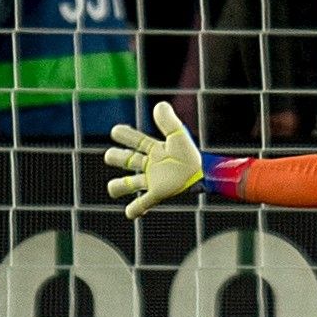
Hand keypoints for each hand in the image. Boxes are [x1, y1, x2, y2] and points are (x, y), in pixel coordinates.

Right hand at [105, 101, 203, 218]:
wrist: (204, 176)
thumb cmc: (191, 156)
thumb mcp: (178, 137)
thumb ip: (168, 122)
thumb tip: (159, 105)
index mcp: (155, 150)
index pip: (135, 141)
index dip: (124, 135)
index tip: (115, 131)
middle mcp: (151, 165)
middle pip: (125, 160)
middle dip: (115, 157)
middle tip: (112, 156)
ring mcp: (152, 181)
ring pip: (126, 184)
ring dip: (118, 187)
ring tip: (115, 188)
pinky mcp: (157, 195)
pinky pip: (140, 204)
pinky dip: (133, 210)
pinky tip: (130, 212)